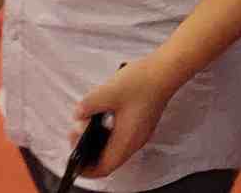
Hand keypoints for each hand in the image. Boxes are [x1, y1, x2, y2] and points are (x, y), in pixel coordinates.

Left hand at [72, 57, 184, 176]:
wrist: (164, 71)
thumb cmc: (141, 82)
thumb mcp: (107, 92)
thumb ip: (88, 105)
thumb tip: (78, 115)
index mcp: (126, 140)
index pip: (104, 167)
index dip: (87, 169)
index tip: (76, 161)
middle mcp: (134, 141)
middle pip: (108, 159)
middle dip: (90, 151)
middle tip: (77, 133)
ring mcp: (139, 133)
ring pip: (115, 147)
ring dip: (99, 140)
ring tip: (87, 122)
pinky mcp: (142, 124)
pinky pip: (121, 136)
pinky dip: (108, 132)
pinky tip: (102, 116)